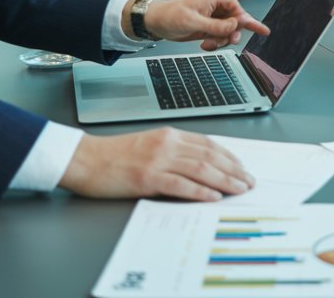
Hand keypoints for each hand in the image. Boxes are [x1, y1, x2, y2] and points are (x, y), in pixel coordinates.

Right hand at [60, 128, 254, 200]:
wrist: (84, 159)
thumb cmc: (113, 155)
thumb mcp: (149, 145)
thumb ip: (173, 151)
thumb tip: (199, 164)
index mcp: (169, 135)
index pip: (208, 144)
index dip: (229, 157)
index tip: (242, 167)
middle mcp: (168, 144)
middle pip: (210, 156)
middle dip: (234, 170)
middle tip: (249, 181)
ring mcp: (158, 160)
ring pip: (201, 169)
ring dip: (225, 180)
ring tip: (240, 189)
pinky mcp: (147, 178)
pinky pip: (181, 185)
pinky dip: (200, 191)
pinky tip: (213, 197)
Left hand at [135, 0, 269, 50]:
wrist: (157, 23)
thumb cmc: (171, 14)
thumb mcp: (193, 21)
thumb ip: (215, 25)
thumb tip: (234, 27)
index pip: (235, 6)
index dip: (239, 17)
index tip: (241, 26)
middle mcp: (217, 7)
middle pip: (239, 17)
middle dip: (239, 29)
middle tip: (255, 34)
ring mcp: (214, 19)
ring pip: (231, 30)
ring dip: (224, 39)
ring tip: (211, 44)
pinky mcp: (210, 29)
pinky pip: (222, 37)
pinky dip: (217, 44)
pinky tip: (206, 45)